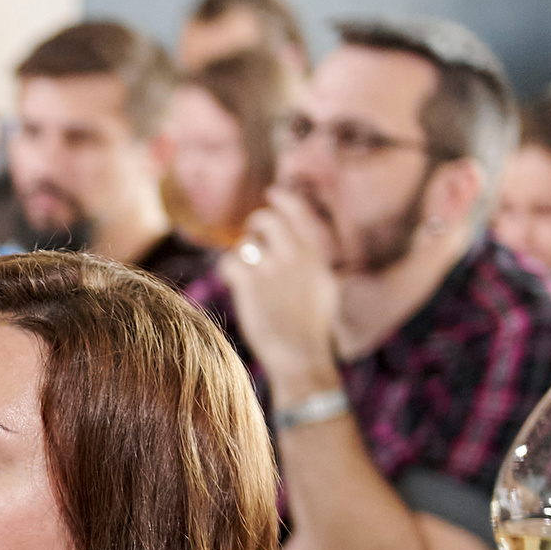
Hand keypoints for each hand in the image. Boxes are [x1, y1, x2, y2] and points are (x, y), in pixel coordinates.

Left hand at [222, 187, 342, 397]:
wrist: (299, 356)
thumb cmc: (310, 327)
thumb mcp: (323, 288)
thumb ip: (312, 263)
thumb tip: (300, 244)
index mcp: (316, 258)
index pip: (300, 215)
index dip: (284, 201)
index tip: (272, 193)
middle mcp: (296, 258)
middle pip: (267, 220)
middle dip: (256, 224)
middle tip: (251, 235)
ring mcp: (272, 271)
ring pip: (246, 244)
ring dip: (243, 255)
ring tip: (250, 274)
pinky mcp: (250, 286)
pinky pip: (228, 262)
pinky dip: (227, 270)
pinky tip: (234, 282)